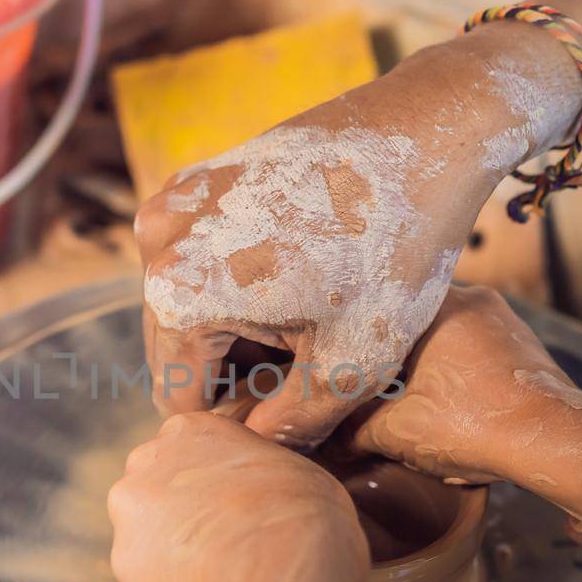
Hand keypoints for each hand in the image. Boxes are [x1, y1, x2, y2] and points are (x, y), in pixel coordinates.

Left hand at [108, 413, 367, 581]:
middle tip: (222, 545)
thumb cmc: (302, 512)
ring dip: (174, 556)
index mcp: (187, 430)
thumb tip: (255, 493)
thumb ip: (250, 471)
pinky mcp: (124, 563)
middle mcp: (145, 461)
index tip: (233, 511)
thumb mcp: (287, 466)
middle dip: (180, 518)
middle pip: (156, 493)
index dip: (211, 487)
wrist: (281, 563)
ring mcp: (129, 513)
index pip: (187, 455)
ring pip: (147, 539)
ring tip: (221, 575)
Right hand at [136, 27, 581, 449]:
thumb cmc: (396, 245)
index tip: (297, 417)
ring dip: (243, 330)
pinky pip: (204, 261)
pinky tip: (306, 284)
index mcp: (178, 294)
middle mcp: (155, 245)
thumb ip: (295, 424)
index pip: (180, 399)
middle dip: (238, 375)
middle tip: (315, 377)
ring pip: (194, 306)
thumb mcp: (355, 360)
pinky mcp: (198, 179)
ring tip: (316, 329)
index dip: (237, 424)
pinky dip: (244, 284)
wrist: (426, 129)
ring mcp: (173, 204)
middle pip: (180, 350)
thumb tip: (260, 452)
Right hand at [346, 284, 575, 482]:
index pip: (379, 307)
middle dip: (393, 353)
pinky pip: (476, 347)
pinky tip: (448, 399)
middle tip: (371, 382)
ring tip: (408, 395)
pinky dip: (457, 369)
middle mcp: (473, 298)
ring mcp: (503, 319)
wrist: (555, 442)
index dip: (356, 336)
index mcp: (436, 304)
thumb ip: (354, 430)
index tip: (342, 359)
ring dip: (427, 362)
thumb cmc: (475, 426)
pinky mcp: (524, 344)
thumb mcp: (398, 433)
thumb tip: (331, 439)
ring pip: (447, 334)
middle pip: (414, 321)